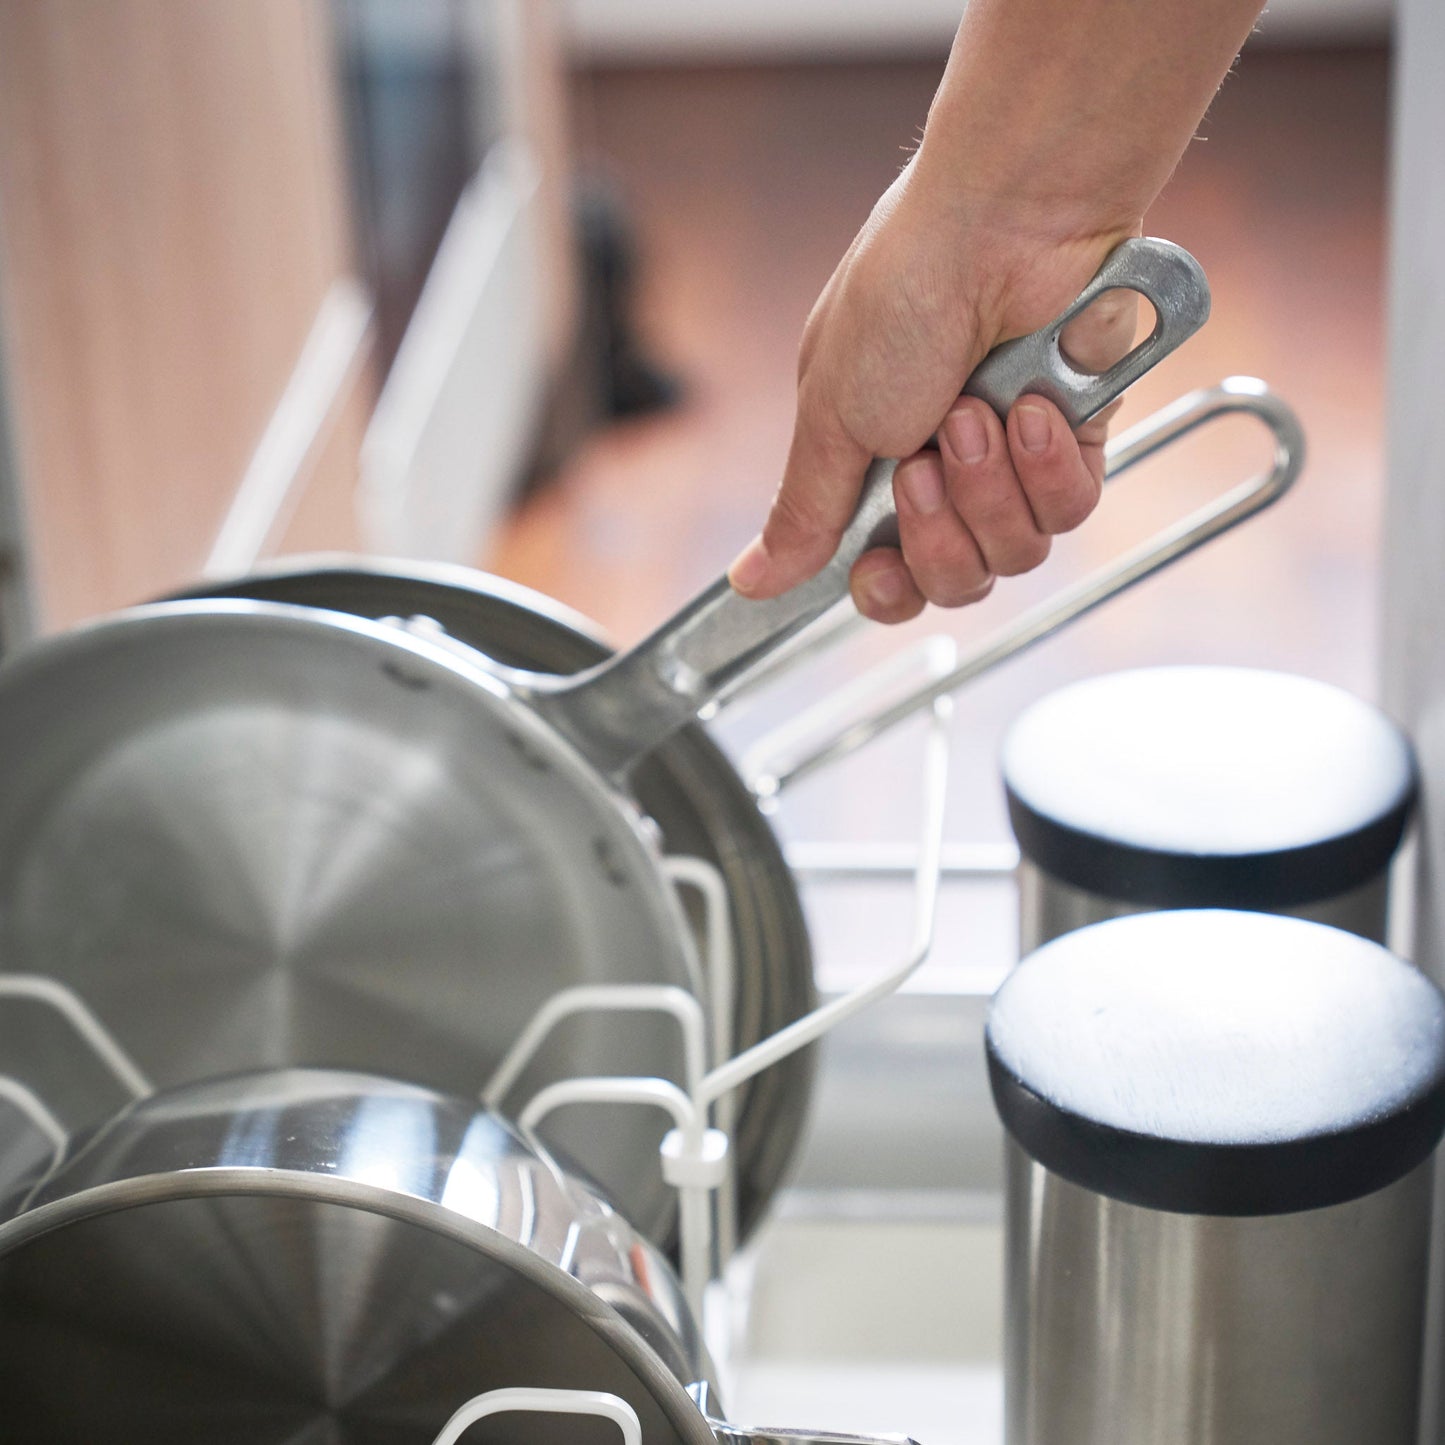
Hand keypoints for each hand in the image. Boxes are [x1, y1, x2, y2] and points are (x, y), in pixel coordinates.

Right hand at [728, 161, 1139, 622]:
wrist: (1007, 223)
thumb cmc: (905, 296)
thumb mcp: (832, 415)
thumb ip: (802, 510)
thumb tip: (750, 579)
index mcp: (873, 466)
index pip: (887, 577)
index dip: (887, 589)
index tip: (878, 571)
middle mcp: (945, 470)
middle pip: (953, 580)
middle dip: (936, 533)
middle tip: (922, 466)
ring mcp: (1013, 459)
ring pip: (1013, 552)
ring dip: (986, 488)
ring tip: (974, 414)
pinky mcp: (1078, 441)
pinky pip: (1068, 510)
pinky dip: (1045, 466)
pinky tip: (1031, 409)